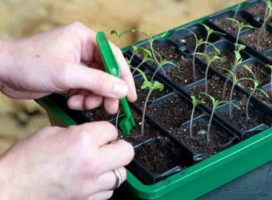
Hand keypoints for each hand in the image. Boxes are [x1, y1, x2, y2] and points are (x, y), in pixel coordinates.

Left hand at [0, 22, 136, 113]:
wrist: (2, 72)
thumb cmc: (31, 64)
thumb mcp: (68, 73)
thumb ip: (98, 82)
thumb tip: (123, 90)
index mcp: (85, 38)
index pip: (114, 56)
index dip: (124, 77)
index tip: (129, 96)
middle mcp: (82, 48)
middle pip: (106, 72)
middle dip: (106, 92)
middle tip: (109, 109)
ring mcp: (75, 62)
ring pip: (95, 83)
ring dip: (91, 97)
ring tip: (80, 104)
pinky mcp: (68, 75)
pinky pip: (84, 88)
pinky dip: (81, 97)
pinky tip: (72, 102)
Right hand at [0, 122, 133, 199]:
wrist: (12, 189)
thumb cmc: (25, 161)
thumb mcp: (51, 133)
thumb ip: (77, 133)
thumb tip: (92, 136)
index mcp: (83, 141)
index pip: (112, 130)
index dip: (106, 131)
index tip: (102, 134)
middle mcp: (92, 163)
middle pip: (127, 153)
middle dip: (119, 147)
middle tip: (108, 147)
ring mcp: (92, 185)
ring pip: (121, 175)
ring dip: (112, 168)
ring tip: (99, 165)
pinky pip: (108, 191)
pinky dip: (103, 184)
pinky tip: (91, 179)